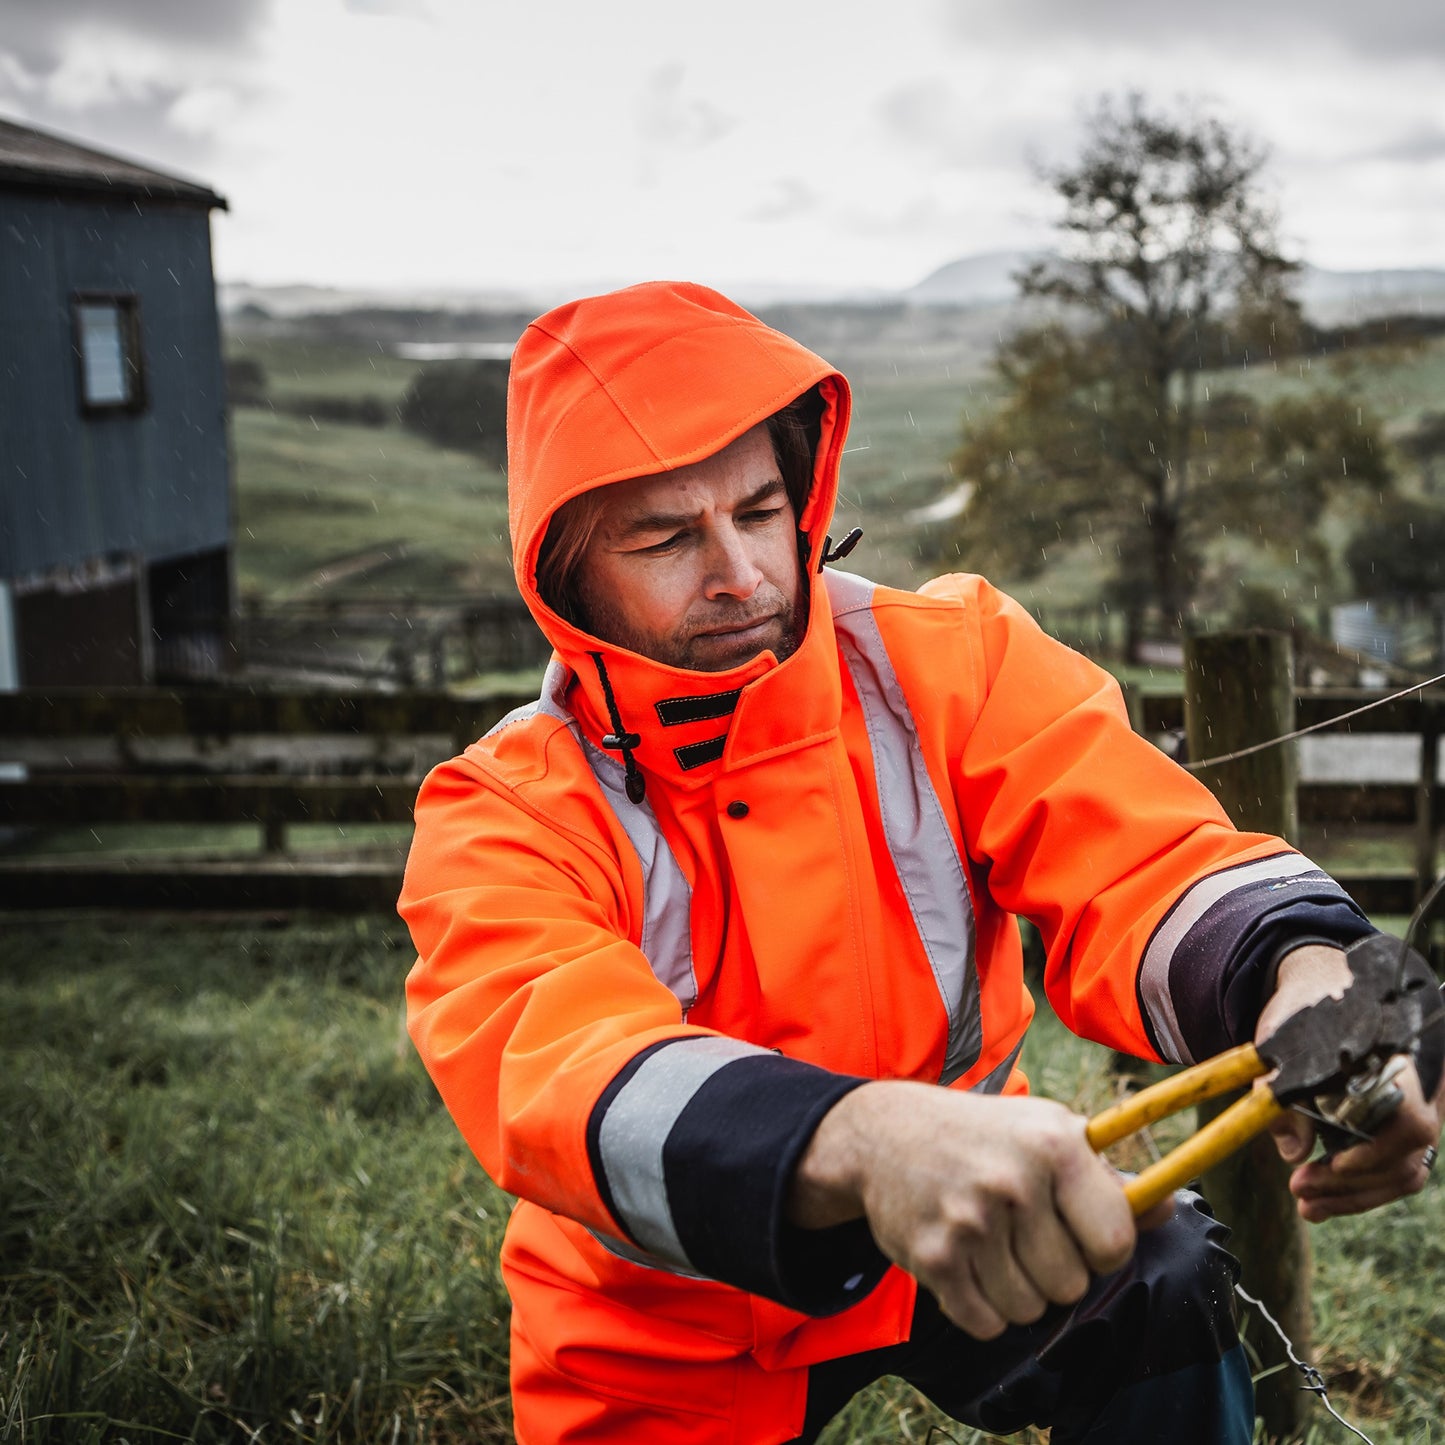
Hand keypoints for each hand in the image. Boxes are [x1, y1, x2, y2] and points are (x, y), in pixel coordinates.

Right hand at [786, 1080, 1139, 1339]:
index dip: (1104, 1248)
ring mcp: (970, 1223)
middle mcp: (1014, 1183)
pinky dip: (981, 1307)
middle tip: (1024, 1233)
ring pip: (1029, 1309)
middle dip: (1054, 1270)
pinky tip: (967, 1263)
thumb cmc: (983, 1134)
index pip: (1116, 1243)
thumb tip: (1168, 1208)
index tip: (1081, 1232)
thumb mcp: (1046, 1130)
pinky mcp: (933, 1258)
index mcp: (1054, 1146)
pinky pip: (986, 1323)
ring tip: (992, 1244)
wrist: (884, 1134)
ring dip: (1016, 1290)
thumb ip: (1107, 1174)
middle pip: (1072, 1285)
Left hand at [1257, 944, 1443, 1219]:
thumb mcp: (1282, 1042)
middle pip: (1405, 1156)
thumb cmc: (1304, 1013)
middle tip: (1299, 1191)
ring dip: (1353, 1195)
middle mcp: (1419, 1088)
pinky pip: (1394, 1170)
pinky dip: (1359, 1189)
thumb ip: (1280, 1093)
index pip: (1411, 1120)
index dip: (1376, 1152)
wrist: (1321, 989)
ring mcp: (1417, 1110)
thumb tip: (1291, 1151)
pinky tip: (1321, 1200)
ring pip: (1403, 1171)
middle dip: (1351, 1183)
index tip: (1334, 1164)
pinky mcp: (1402, 1128)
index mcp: (1396, 1060)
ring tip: (1305, 1204)